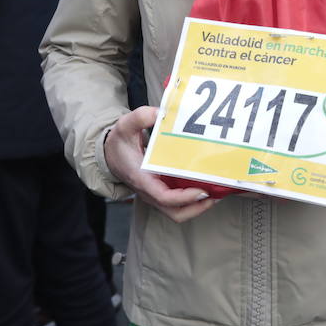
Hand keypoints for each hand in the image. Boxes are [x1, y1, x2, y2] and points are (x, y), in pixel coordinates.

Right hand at [103, 106, 216, 222]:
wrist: (109, 154)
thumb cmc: (119, 142)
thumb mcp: (125, 125)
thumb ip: (141, 117)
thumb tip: (161, 113)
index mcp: (142, 179)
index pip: (163, 197)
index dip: (184, 197)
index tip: (202, 190)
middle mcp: (149, 192)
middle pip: (175, 212)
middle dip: (197, 208)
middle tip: (216, 194)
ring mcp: (155, 194)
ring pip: (178, 212)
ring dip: (198, 206)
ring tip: (217, 193)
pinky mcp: (161, 191)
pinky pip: (179, 203)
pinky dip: (194, 200)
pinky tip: (208, 185)